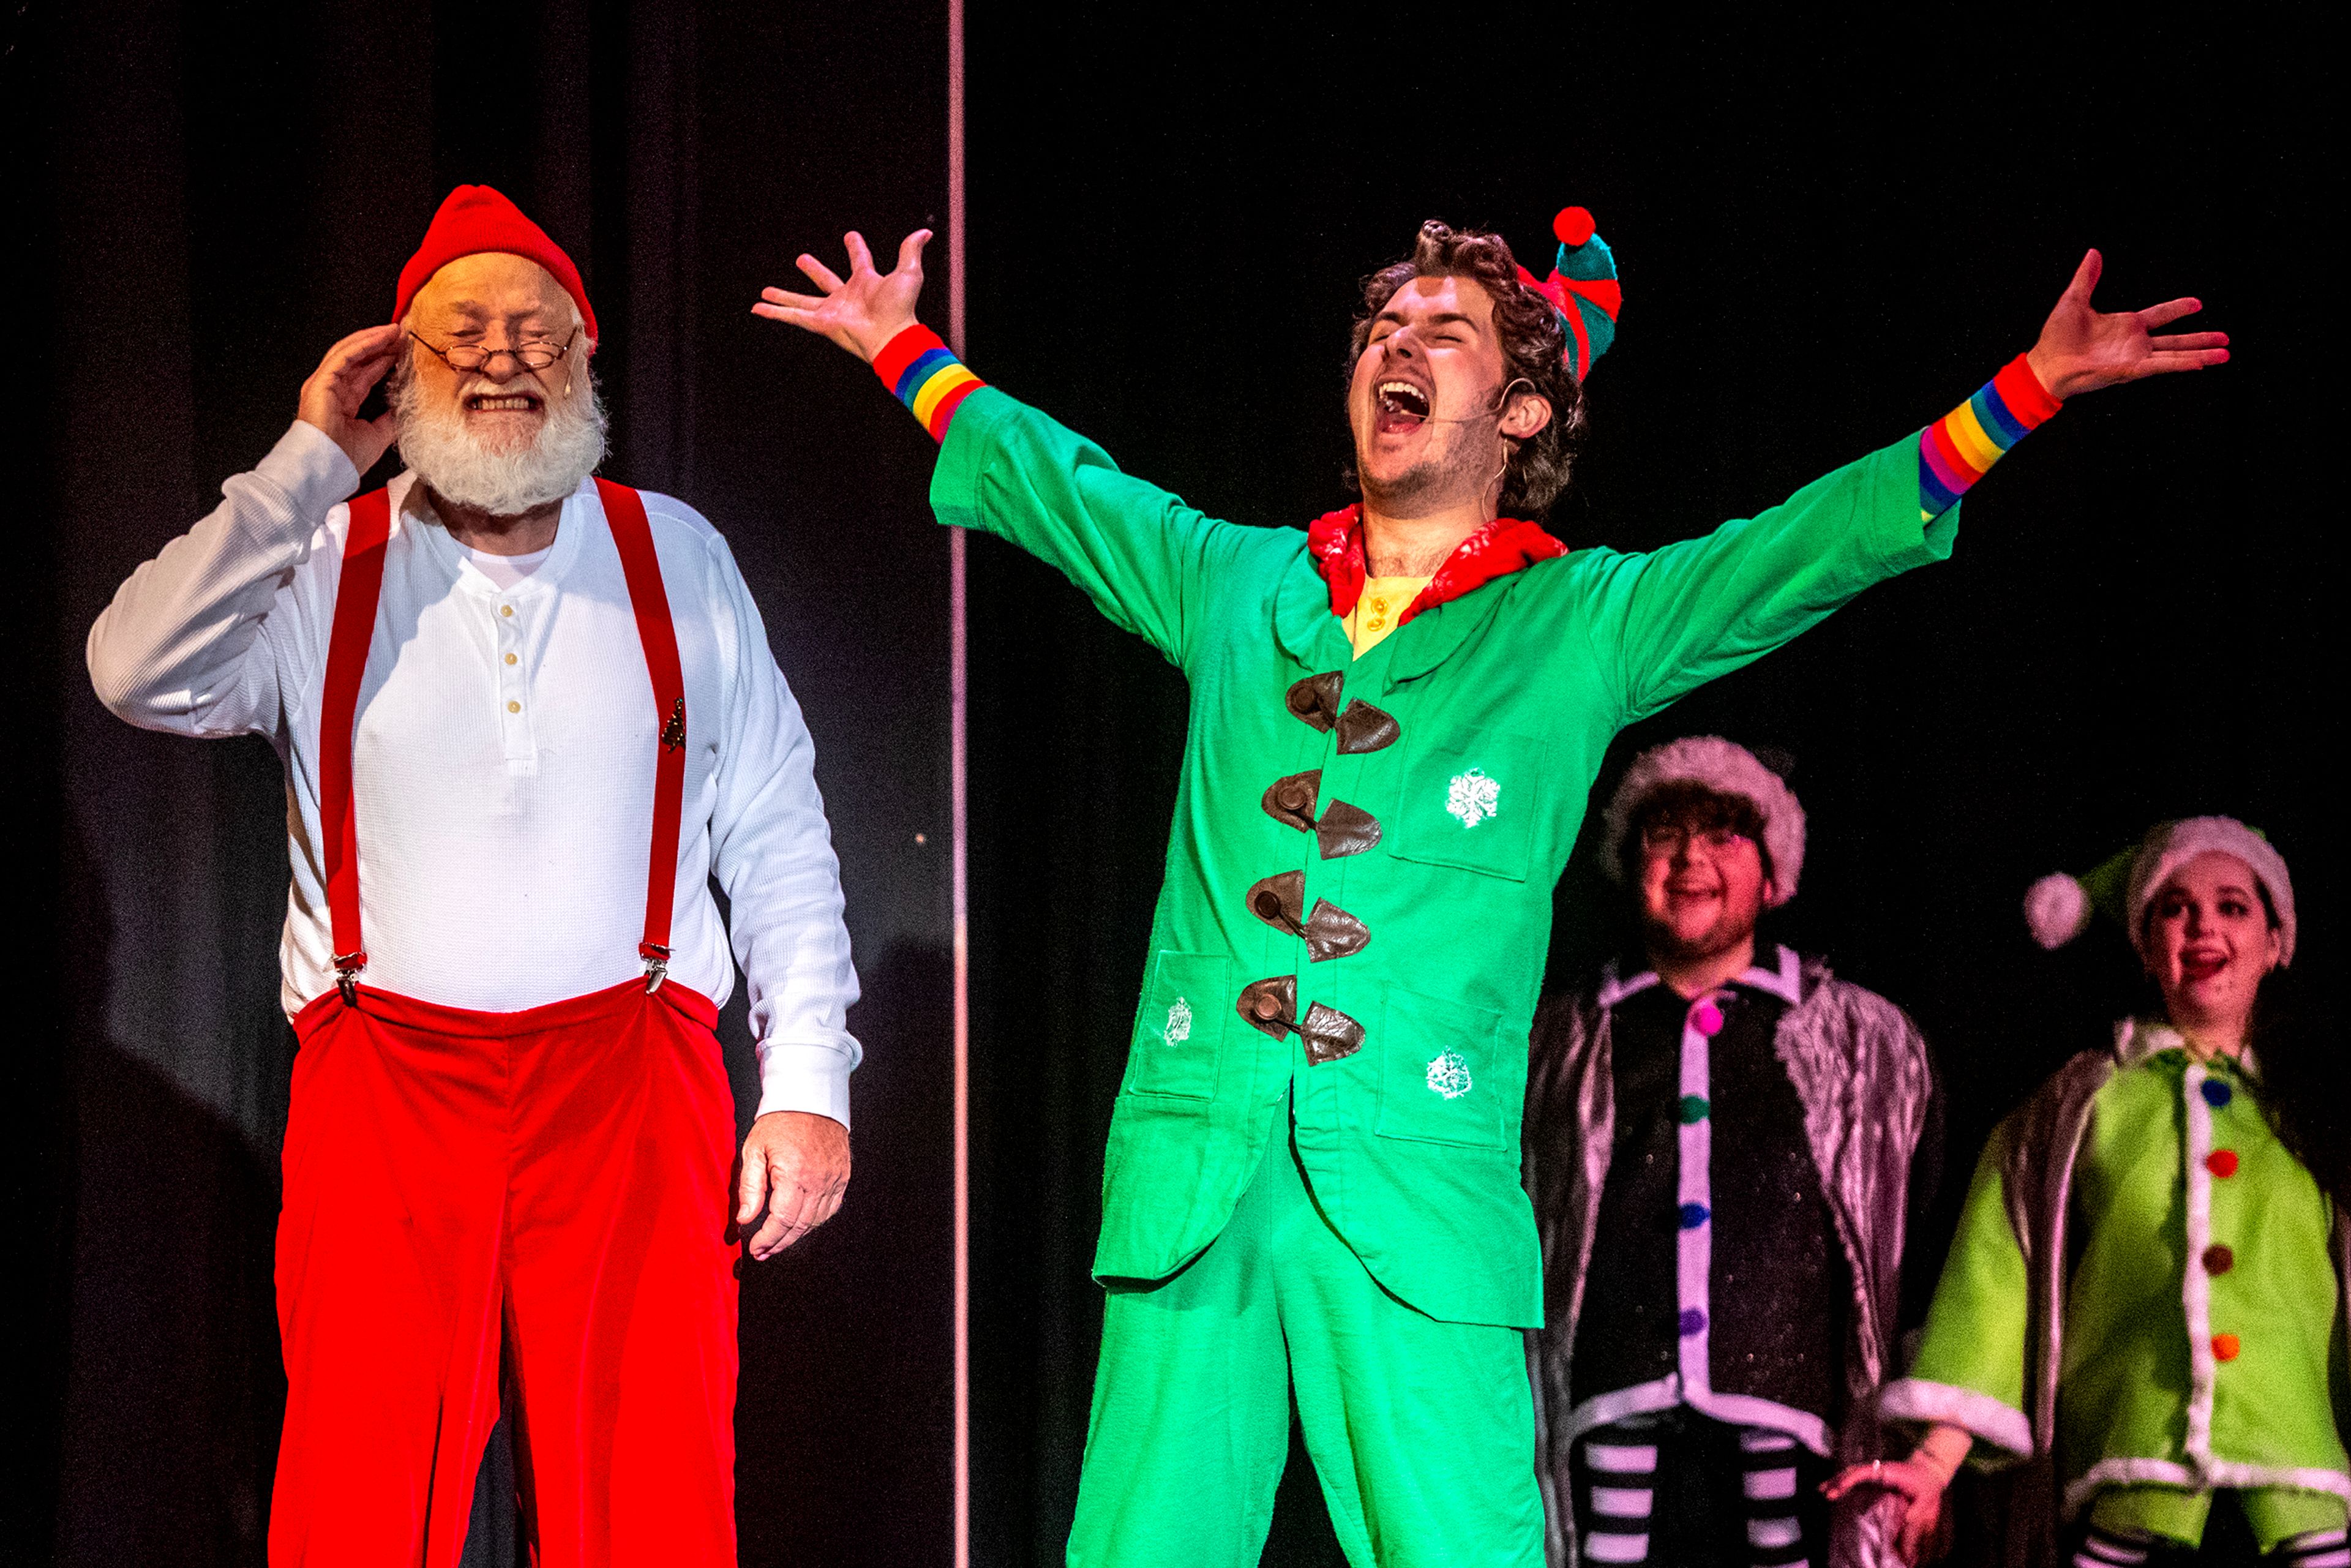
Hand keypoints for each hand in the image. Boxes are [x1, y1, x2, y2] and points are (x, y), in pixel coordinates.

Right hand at [297, 324, 405, 474]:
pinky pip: (345, 355)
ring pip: (350, 351)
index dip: (384, 361)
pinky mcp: (321, 381)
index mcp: (343, 403)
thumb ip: (390, 420)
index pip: (365, 375)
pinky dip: (364, 344)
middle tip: (402, 335)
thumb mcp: (378, 436)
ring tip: (395, 330)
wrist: (328, 468)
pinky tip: (382, 336)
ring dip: (374, 339)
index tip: (403, 351)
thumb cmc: (346, 459)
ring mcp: (324, 384)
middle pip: (358, 359)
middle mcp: (332, 390)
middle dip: (380, 345)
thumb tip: (403, 407)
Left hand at [735, 1109, 850, 1259]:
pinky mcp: (842, 1177)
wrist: (811, 1099)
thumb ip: (750, 1186)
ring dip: (796, 1237)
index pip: (782, 1219)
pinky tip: (800, 1226)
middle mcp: (818, 1180)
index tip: (755, 1248)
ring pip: (816, 1221)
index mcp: (794, 1173)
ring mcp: (834, 1179)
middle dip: (779, 1243)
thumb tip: (745, 1219)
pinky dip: (815, 1222)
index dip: (768, 1239)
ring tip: (778, 1243)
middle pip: (800, 1225)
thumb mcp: (754, 1149)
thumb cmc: (779, 1122)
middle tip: (763, 1252)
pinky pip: (830, 1209)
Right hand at [752, 229, 931, 362]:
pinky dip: (774, 313)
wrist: (891, 336)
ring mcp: (832, 311)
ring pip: (802, 301)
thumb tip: (926, 232)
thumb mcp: (908, 273)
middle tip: (801, 259)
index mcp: (866, 282)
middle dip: (813, 270)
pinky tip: (757, 308)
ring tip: (766, 290)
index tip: (851, 236)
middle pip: (826, 280)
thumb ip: (911, 251)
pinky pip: (793, 317)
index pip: (859, 260)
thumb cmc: (901, 309)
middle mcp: (847, 296)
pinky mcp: (821, 323)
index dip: (856, 248)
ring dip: (784, 296)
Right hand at [1823, 1454, 1951, 1564]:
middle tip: (1825, 1493)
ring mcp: (1875, 1474)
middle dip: (1838, 1481)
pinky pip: (1856, 1479)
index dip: (1851, 1478)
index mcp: (1889, 1472)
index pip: (1865, 1472)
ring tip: (1822, 1490)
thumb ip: (1915, 1513)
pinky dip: (1844, 1483)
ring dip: (1837, 1481)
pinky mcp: (1875, 1479)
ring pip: (1852, 1473)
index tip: (1840, 1487)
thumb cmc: (1927, 1485)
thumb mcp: (1926, 1500)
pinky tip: (1835, 1491)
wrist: (1929, 1472)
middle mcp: (1878, 1470)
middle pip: (1853, 1471)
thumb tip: (1904, 1526)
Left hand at [2024, 249, 2228, 399]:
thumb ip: (2087, 278)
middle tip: (2225, 339)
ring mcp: (2135, 357)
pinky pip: (2160, 366)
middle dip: (2201, 339)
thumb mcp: (2074, 301)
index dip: (2178, 309)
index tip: (2198, 304)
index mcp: (2126, 326)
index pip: (2160, 315)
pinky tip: (2200, 363)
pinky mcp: (2130, 370)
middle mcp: (2135, 343)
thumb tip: (2093, 253)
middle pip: (2176, 339)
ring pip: (2176, 355)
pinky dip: (2180, 364)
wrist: (2045, 365)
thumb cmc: (2056, 338)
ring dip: (2201, 354)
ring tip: (2225, 354)